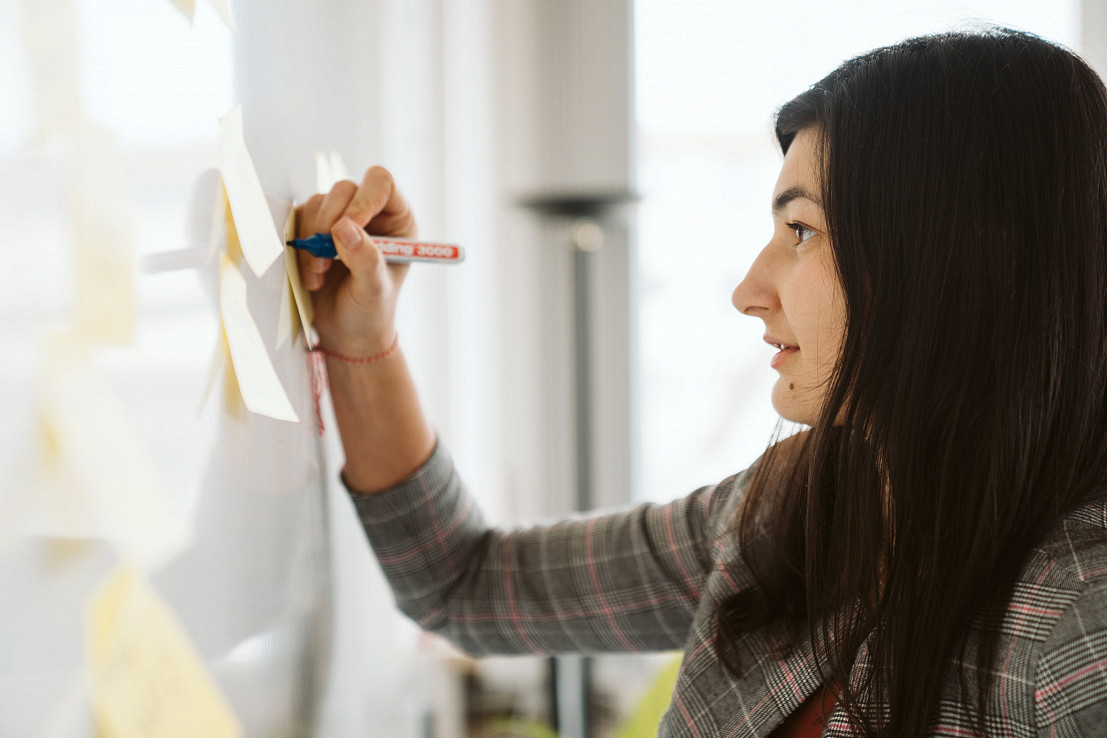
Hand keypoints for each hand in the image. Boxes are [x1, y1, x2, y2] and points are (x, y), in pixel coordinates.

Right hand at [296, 167, 416, 356]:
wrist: (346, 332)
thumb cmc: (370, 311)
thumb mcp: (374, 289)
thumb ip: (364, 258)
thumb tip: (344, 227)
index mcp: (397, 220)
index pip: (381, 183)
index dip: (362, 200)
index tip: (345, 229)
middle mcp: (371, 213)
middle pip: (345, 189)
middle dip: (329, 223)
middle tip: (327, 258)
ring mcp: (341, 219)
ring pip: (319, 202)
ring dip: (314, 239)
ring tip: (321, 273)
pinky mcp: (315, 228)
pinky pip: (300, 219)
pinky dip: (301, 246)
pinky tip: (312, 274)